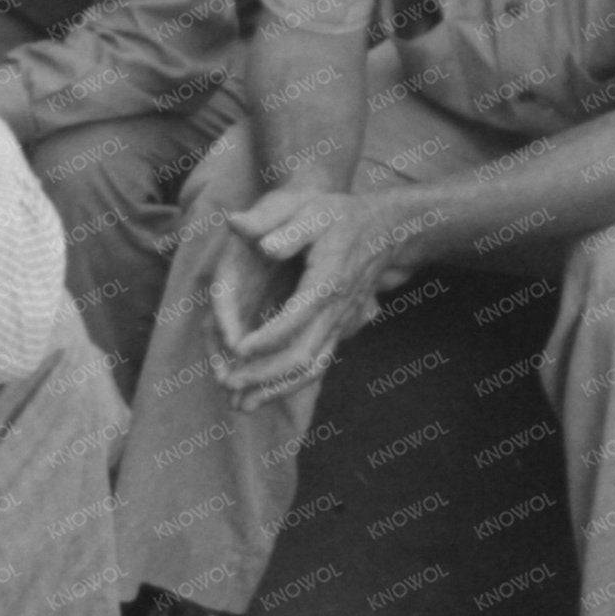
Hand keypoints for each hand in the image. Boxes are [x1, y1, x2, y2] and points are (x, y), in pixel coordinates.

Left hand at [211, 184, 401, 405]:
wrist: (385, 230)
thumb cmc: (342, 217)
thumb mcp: (312, 210)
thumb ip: (283, 227)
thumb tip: (249, 235)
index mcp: (325, 282)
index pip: (296, 317)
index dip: (267, 337)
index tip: (237, 348)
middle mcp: (335, 310)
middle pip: (302, 355)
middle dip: (264, 374)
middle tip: (229, 384)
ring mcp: (339, 324)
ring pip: (310, 368)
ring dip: (275, 389)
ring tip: (241, 405)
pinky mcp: (338, 330)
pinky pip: (316, 365)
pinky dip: (290, 384)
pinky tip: (264, 396)